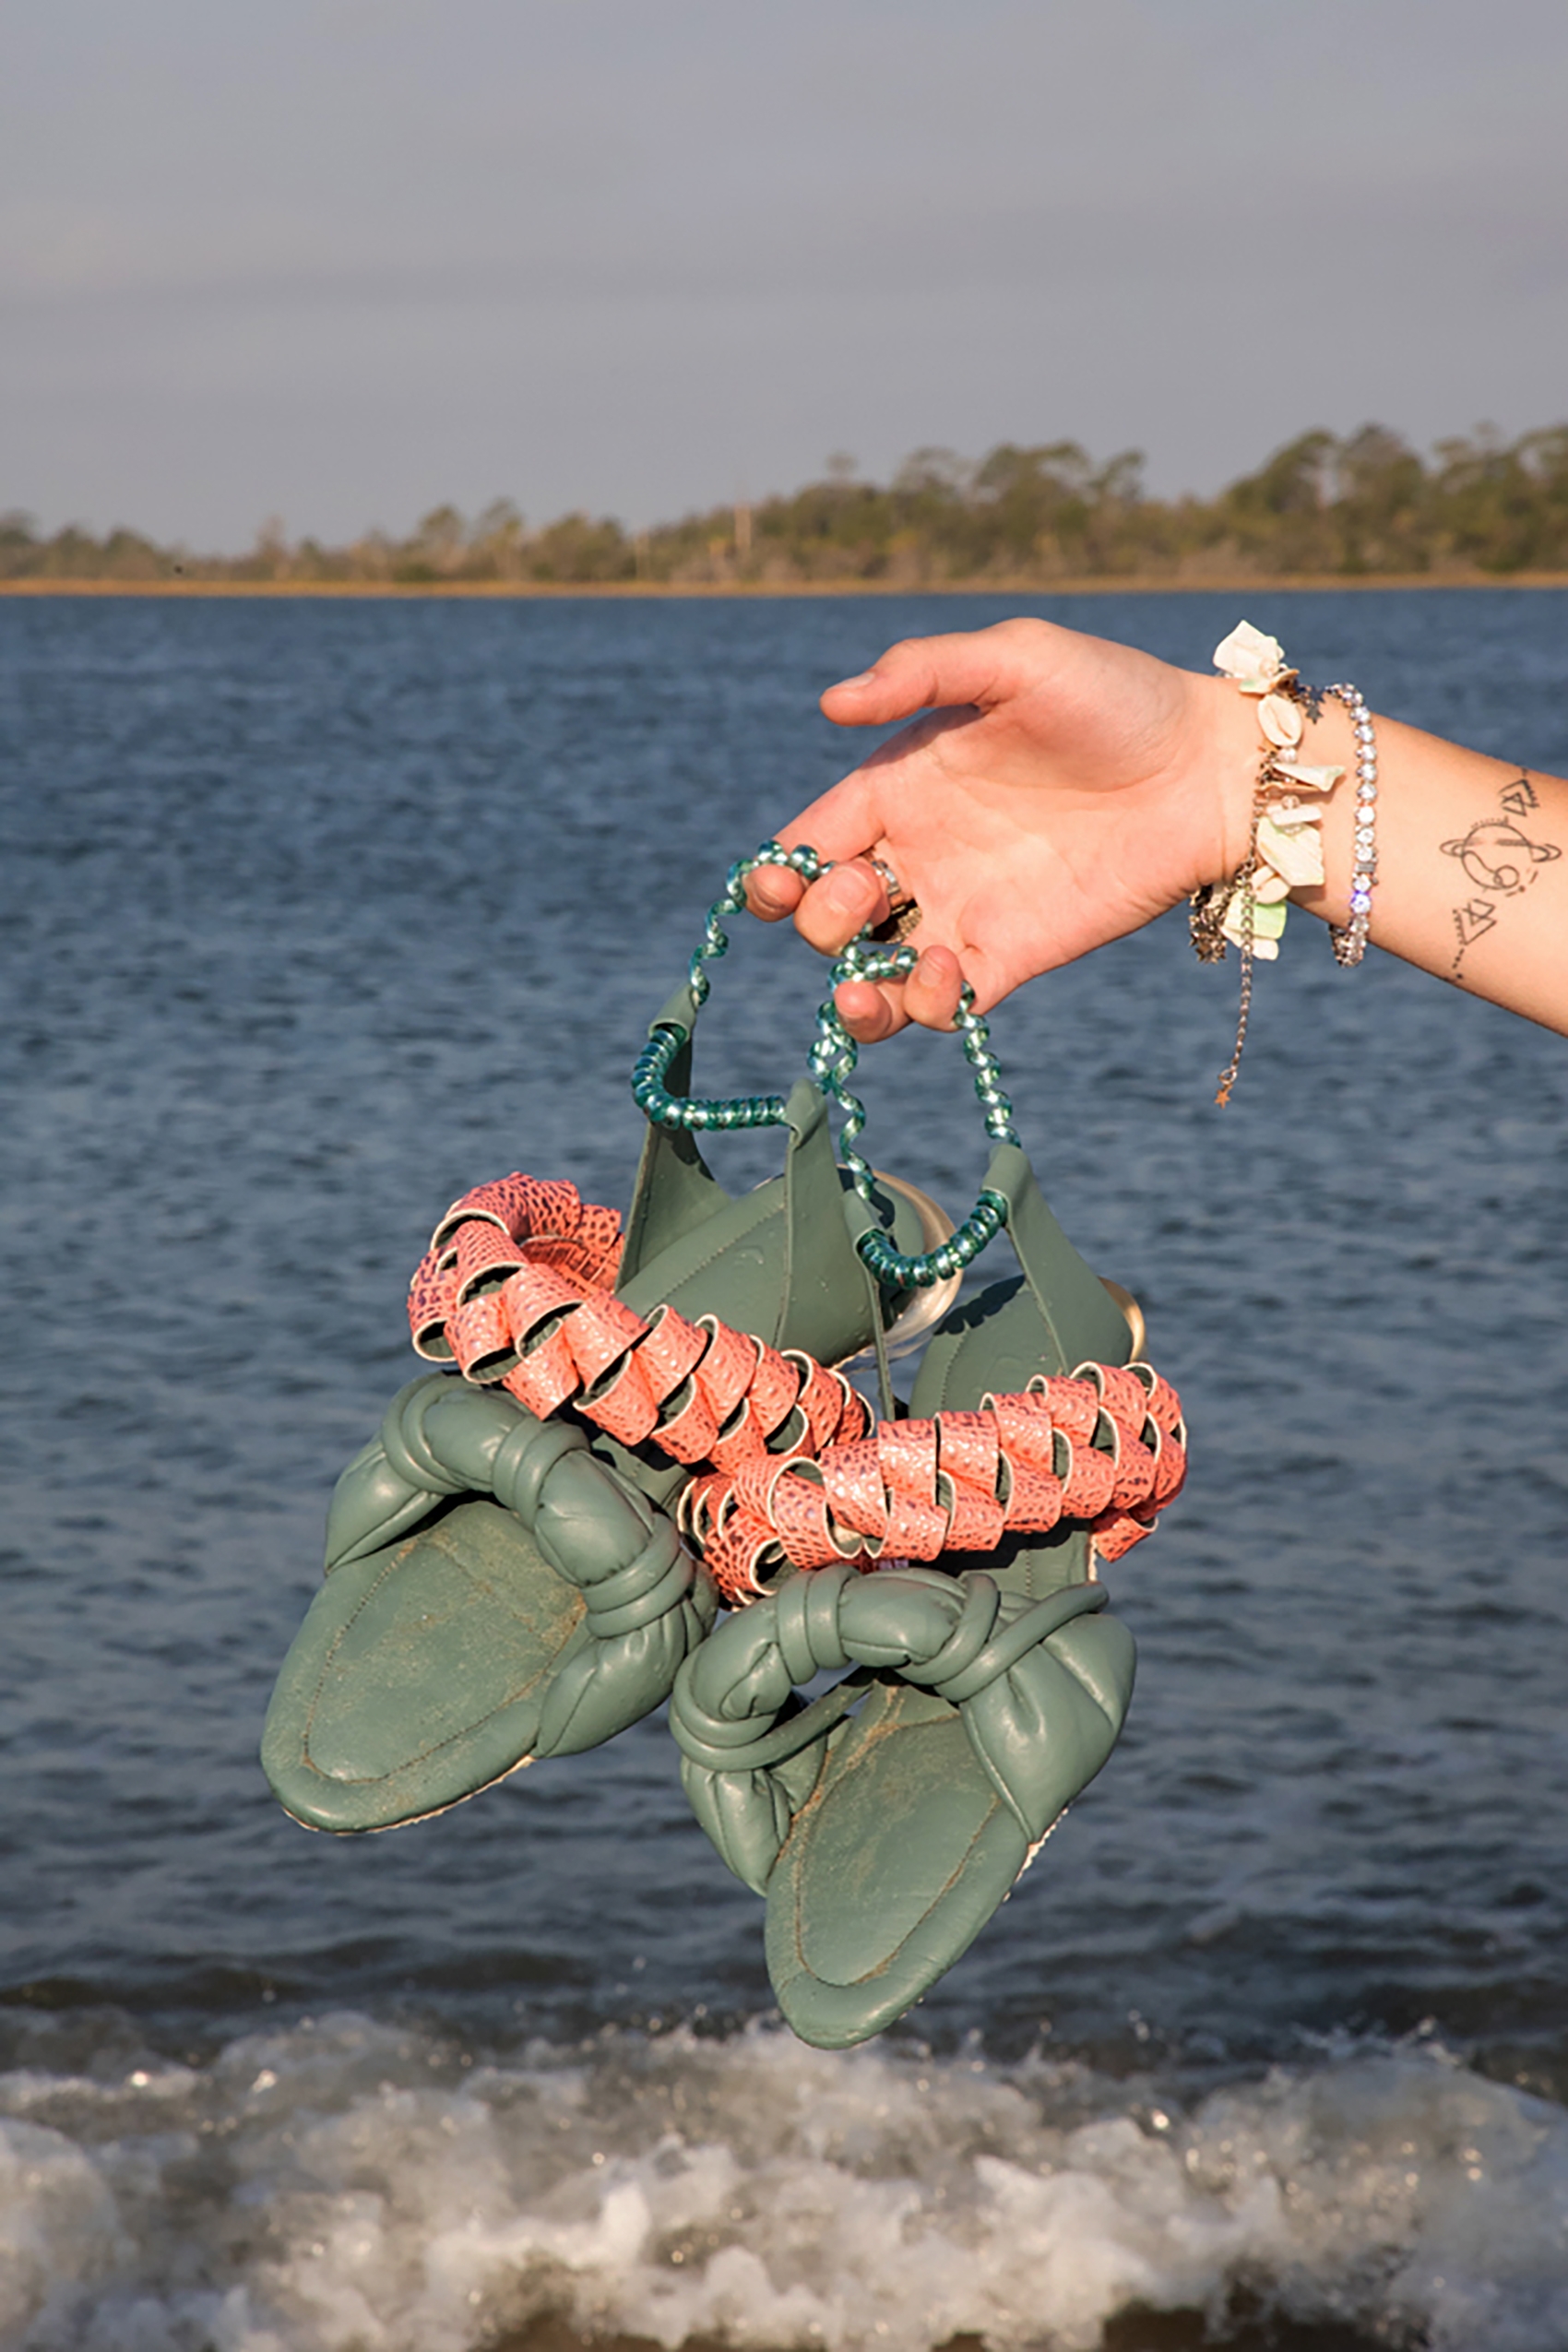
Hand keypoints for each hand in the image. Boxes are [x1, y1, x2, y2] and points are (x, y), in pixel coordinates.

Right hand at [748, 618, 1256, 1039]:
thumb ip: (923, 671)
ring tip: (866, 988)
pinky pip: (942, 1003)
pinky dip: (922, 1008)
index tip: (777, 883)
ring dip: (853, 994)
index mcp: (902, 783)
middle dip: (819, 920)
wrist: (1208, 769)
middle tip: (861, 897)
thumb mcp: (1017, 658)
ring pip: (874, 974)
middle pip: (829, 914)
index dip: (777, 871)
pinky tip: (942, 979)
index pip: (811, 839)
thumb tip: (831, 703)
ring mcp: (963, 911)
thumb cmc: (1114, 695)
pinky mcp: (1010, 957)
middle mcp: (920, 854)